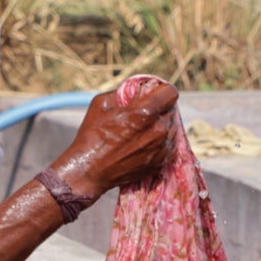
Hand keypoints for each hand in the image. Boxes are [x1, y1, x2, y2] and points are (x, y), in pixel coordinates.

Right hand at [55, 81, 178, 195]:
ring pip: (172, 128)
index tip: (153, 93)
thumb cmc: (91, 136)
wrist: (89, 171)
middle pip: (171, 110)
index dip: (161, 90)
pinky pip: (169, 145)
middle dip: (159, 108)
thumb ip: (124, 92)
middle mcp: (158, 130)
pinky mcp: (160, 162)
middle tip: (142, 113)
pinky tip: (144, 143)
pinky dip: (160, 141)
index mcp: (145, 113)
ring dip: (160, 125)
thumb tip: (137, 89)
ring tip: (142, 130)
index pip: (171, 92)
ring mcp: (161, 148)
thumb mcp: (101, 103)